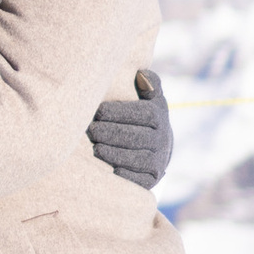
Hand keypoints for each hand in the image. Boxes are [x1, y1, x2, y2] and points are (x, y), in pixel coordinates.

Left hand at [86, 66, 174, 190]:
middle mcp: (162, 140)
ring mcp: (158, 161)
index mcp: (159, 117)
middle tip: (91, 131)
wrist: (158, 149)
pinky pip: (139, 179)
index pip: (143, 114)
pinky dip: (125, 175)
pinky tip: (110, 170)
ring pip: (137, 158)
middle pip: (138, 137)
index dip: (120, 112)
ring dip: (115, 154)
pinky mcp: (152, 179)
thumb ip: (149, 84)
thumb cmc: (144, 118)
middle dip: (112, 133)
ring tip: (96, 149)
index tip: (98, 111)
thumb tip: (141, 74)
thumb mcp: (150, 99)